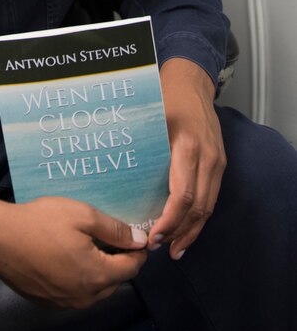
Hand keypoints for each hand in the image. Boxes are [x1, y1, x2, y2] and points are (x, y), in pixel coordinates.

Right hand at [0, 194, 147, 308]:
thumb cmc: (40, 223)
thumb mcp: (82, 215)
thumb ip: (115, 230)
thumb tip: (139, 240)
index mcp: (97, 275)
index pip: (131, 268)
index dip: (137, 251)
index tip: (136, 237)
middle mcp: (84, 296)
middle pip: (115, 281)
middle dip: (118, 262)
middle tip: (111, 238)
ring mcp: (65, 302)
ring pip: (95, 290)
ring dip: (99, 272)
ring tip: (89, 247)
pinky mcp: (48, 302)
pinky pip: (74, 293)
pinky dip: (78, 279)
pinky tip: (67, 258)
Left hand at [149, 58, 225, 259]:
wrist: (192, 82)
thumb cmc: (164, 97)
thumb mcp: (148, 121)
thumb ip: (138, 148)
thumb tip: (111, 178)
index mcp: (187, 147)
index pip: (183, 195)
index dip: (170, 221)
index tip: (154, 237)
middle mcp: (207, 157)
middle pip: (198, 207)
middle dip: (179, 233)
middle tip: (159, 249)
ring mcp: (216, 161)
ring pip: (208, 206)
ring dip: (192, 230)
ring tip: (174, 249)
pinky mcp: (220, 162)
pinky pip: (212, 196)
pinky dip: (199, 216)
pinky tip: (186, 230)